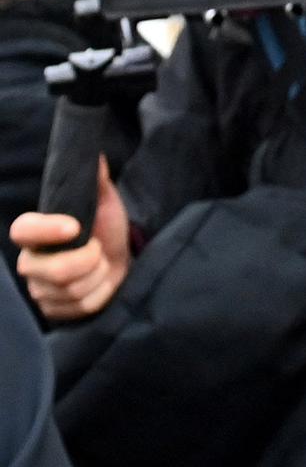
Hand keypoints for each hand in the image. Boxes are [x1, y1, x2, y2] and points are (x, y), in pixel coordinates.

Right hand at [12, 157, 131, 321]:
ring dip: (98, 276)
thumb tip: (97, 156)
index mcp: (35, 233)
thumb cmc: (108, 231)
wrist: (122, 262)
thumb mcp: (106, 204)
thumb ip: (97, 182)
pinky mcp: (53, 310)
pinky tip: (100, 285)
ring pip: (72, 291)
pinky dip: (100, 294)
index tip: (75, 226)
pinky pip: (81, 306)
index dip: (46, 230)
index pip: (23, 231)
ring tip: (100, 266)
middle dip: (90, 260)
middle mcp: (30, 262)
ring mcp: (40, 289)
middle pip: (56, 271)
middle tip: (99, 250)